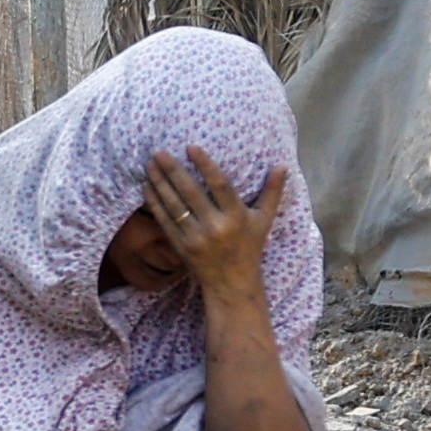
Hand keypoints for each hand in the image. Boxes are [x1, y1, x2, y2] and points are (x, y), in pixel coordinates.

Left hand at [144, 147, 286, 300]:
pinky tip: (147, 186)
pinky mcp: (181, 247)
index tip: (190, 147)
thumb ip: (272, 192)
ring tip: (150, 164)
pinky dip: (154, 203)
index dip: (205, 165)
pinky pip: (164, 221)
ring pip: (174, 206)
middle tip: (159, 151)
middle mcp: (215, 227)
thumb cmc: (250, 247)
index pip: (219, 185)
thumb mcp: (264, 220)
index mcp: (236, 216)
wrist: (232, 283)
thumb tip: (282, 165)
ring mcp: (196, 238)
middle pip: (190, 193)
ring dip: (159, 183)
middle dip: (172, 170)